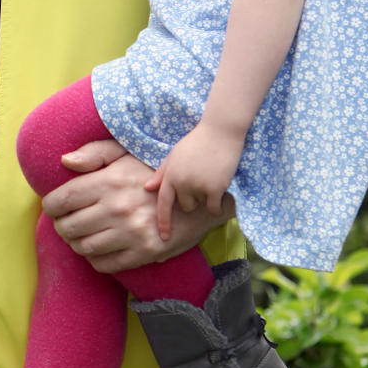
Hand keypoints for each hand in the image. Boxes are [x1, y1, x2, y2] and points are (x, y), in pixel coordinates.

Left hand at [42, 137, 231, 272]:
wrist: (196, 198)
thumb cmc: (154, 172)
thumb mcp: (126, 153)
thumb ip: (95, 154)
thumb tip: (65, 162)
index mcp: (110, 181)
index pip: (61, 200)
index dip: (50, 207)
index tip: (54, 207)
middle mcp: (118, 208)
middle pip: (68, 227)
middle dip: (62, 227)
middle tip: (67, 223)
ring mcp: (131, 233)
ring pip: (83, 248)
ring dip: (76, 244)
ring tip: (81, 236)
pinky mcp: (144, 252)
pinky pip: (104, 264)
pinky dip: (94, 260)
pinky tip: (98, 248)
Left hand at [144, 123, 242, 238]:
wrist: (220, 131)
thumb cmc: (197, 142)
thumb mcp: (175, 155)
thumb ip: (162, 173)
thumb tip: (147, 188)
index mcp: (170, 175)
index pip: (163, 203)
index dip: (163, 222)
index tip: (163, 237)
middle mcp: (181, 183)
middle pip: (185, 206)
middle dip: (193, 199)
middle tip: (201, 179)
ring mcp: (197, 186)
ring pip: (200, 206)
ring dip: (205, 198)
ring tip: (211, 178)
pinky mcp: (214, 188)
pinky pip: (213, 208)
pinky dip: (217, 206)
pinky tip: (220, 192)